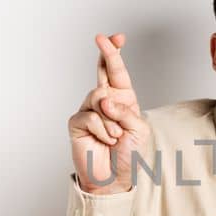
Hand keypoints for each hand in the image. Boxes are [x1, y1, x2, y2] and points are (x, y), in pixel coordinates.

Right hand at [69, 33, 148, 193]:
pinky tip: (105, 140)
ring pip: (99, 97)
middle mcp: (105, 101)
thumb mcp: (138, 130)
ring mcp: (89, 110)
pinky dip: (103, 130)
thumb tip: (105, 100)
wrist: (114, 179)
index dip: (115, 53)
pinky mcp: (77, 122)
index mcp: (122, 99)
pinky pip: (91, 116)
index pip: (118, 72)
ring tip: (115, 136)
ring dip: (112, 119)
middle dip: (106, 54)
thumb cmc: (128, 154)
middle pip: (103, 72)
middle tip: (102, 38)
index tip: (116, 37)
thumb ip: (126, 112)